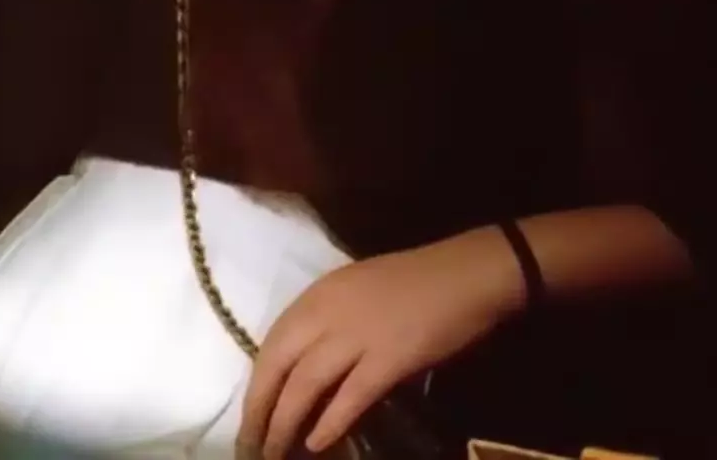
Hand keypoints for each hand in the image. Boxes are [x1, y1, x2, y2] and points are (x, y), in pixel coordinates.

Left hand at [240, 227, 524, 457]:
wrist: (467, 273)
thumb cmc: (415, 282)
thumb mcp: (355, 292)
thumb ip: (327, 323)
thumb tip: (305, 368)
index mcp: (318, 295)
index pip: (271, 344)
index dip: (256, 383)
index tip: (249, 413)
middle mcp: (327, 313)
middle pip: (278, 366)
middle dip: (259, 408)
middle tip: (249, 443)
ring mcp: (357, 335)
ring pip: (305, 384)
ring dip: (285, 422)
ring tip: (274, 451)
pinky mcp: (390, 358)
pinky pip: (351, 395)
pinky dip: (331, 421)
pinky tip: (317, 444)